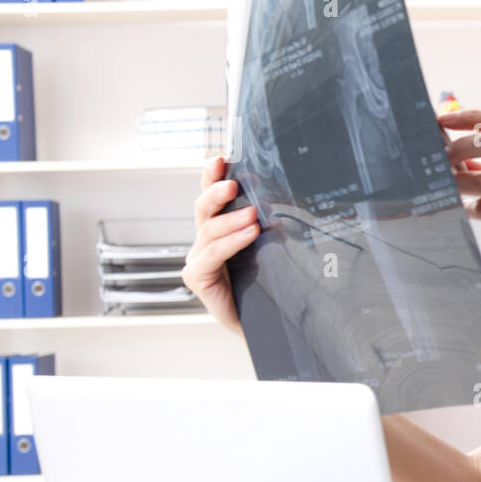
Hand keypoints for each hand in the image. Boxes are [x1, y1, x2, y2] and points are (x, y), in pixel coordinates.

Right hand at [181, 155, 258, 334]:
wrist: (267, 323)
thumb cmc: (268, 284)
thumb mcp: (272, 248)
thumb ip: (271, 225)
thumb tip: (283, 196)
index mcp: (219, 229)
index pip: (214, 198)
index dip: (213, 176)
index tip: (221, 158)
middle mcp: (204, 241)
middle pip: (203, 208)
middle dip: (216, 191)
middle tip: (233, 182)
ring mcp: (198, 258)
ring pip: (208, 230)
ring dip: (232, 219)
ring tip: (254, 214)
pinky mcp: (197, 277)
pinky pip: (212, 254)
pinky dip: (231, 241)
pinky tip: (249, 233)